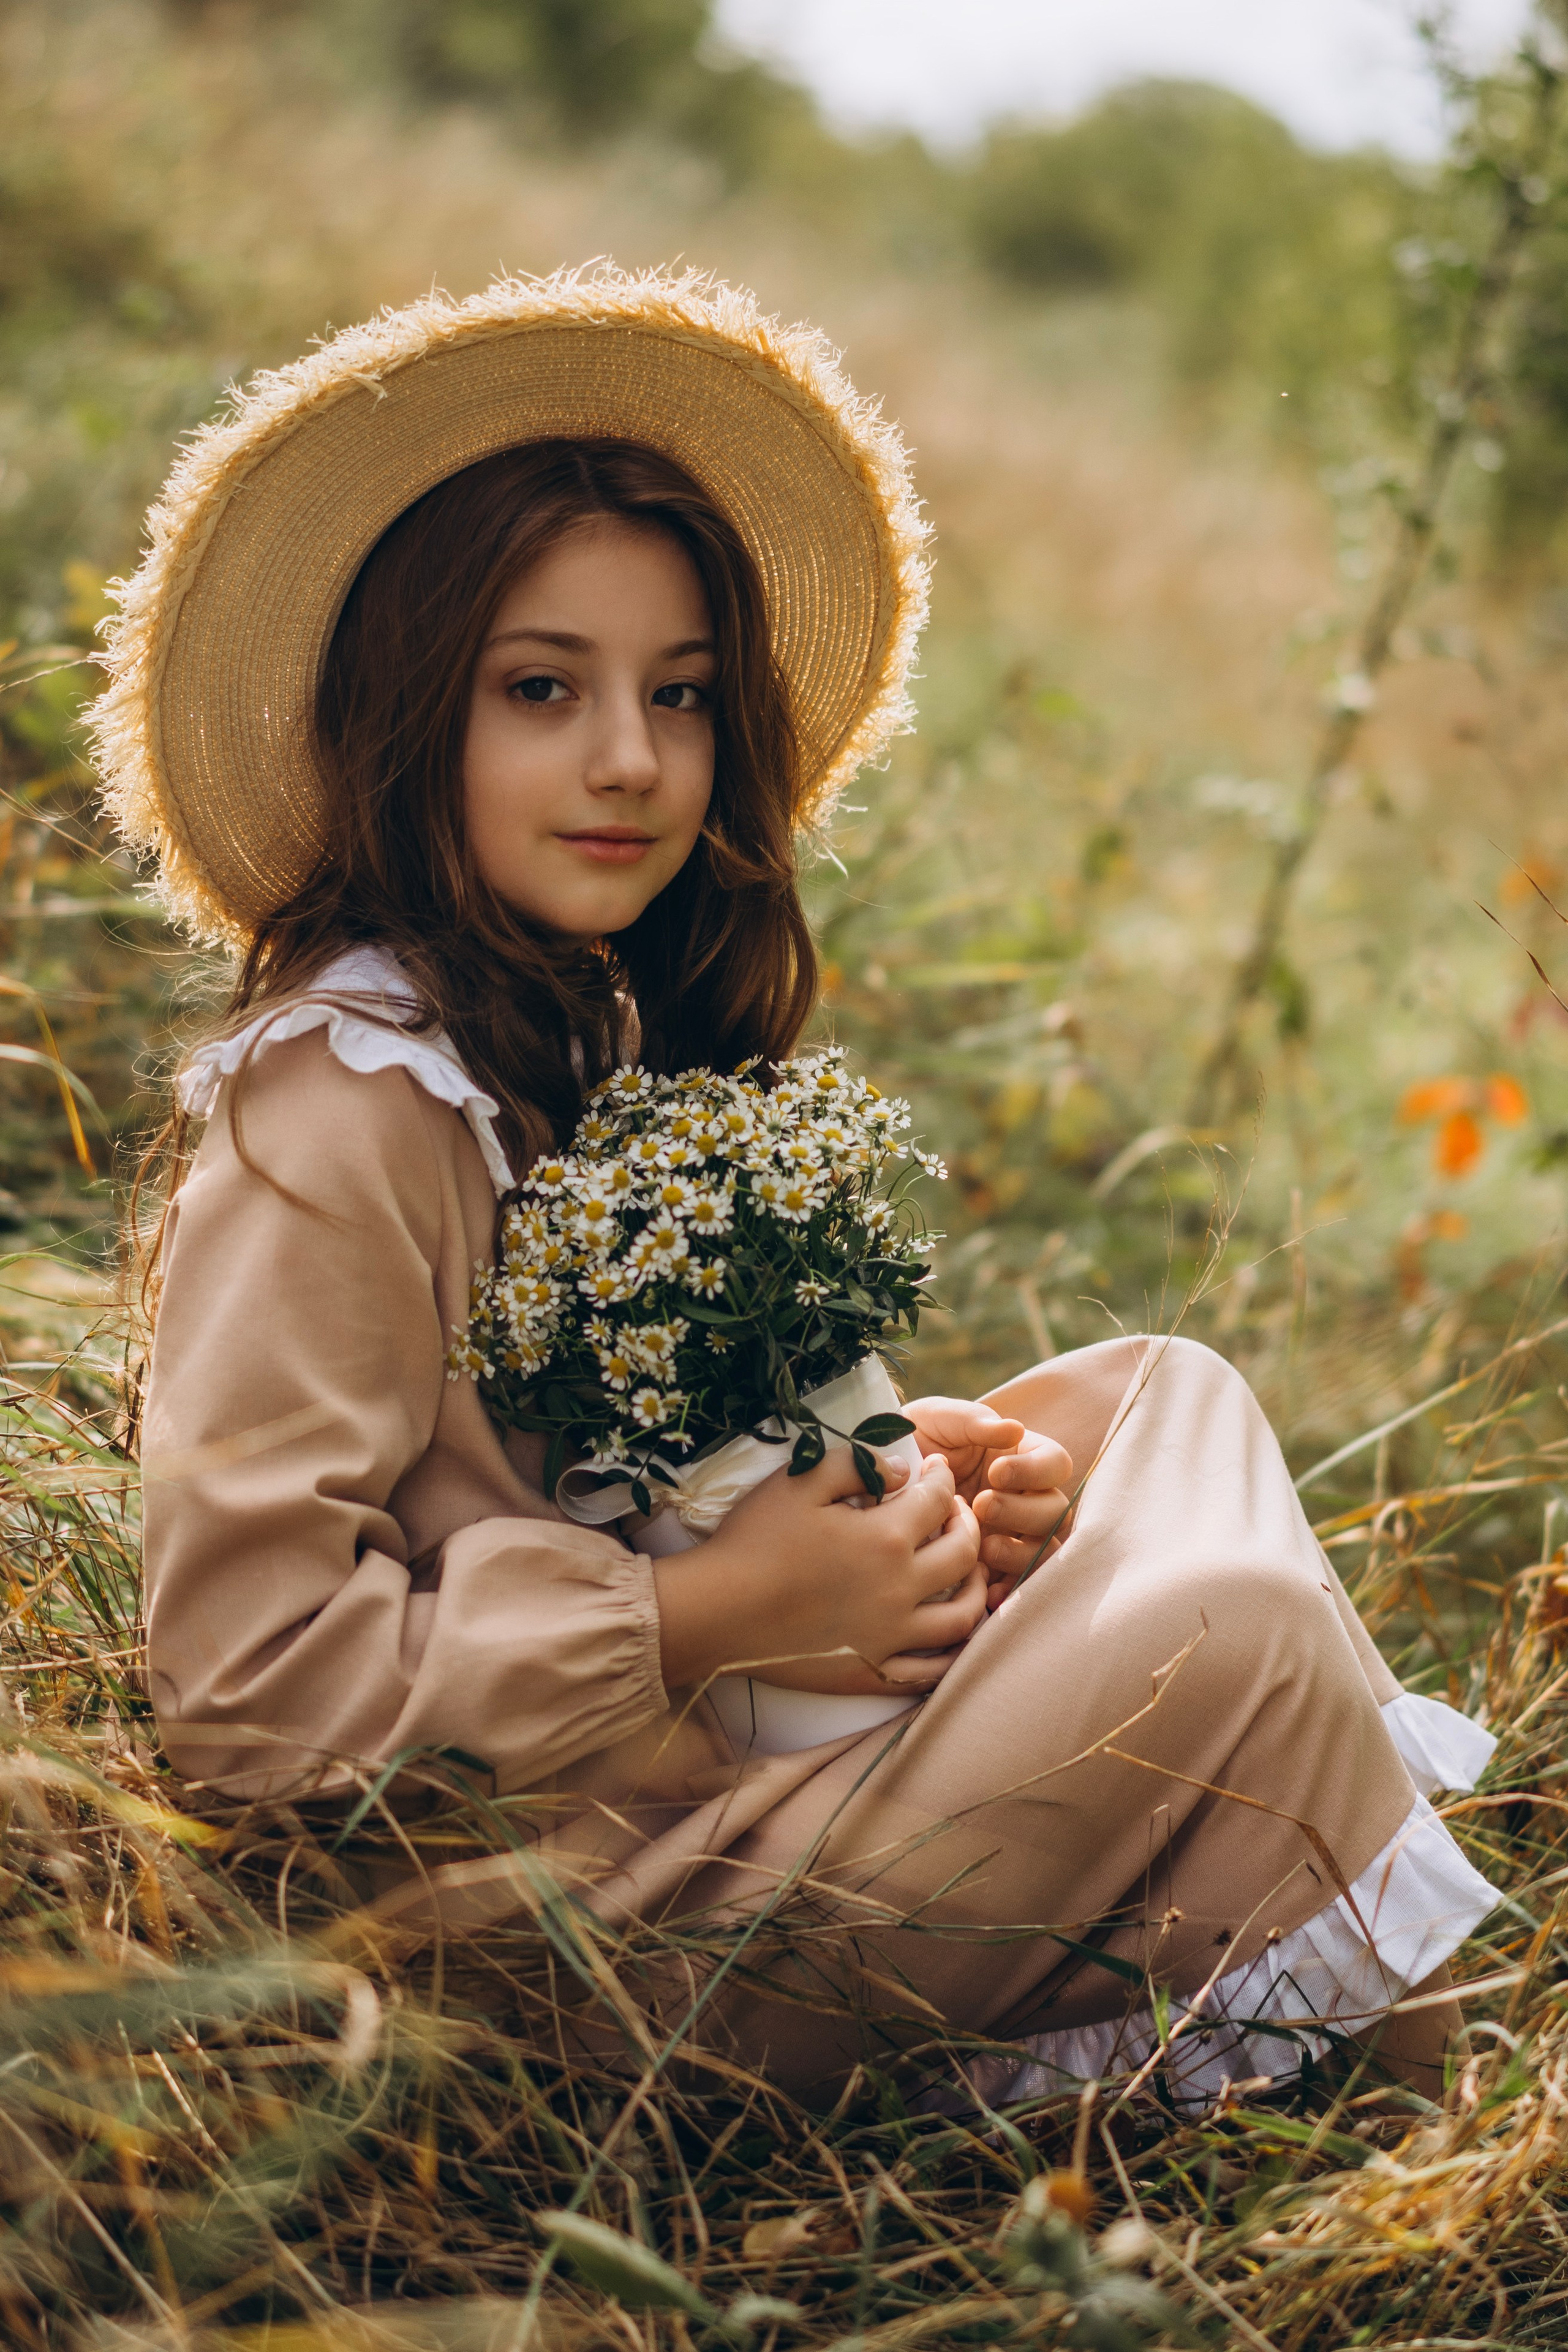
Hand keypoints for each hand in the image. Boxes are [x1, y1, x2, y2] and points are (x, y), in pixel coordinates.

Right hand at [652, 1446, 984, 1698]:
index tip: (935, 1468)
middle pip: (963, 1555)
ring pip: (961, 1616)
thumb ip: (855, 1465)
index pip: (935, 1499)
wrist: (718, 1610)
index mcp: (885, 1538)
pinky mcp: (872, 1669)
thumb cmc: (754, 1541)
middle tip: (954, 1511)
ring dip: (974, 1587)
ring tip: (967, 1571)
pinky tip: (950, 1637)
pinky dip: (951, 1654)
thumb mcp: (799, 1482)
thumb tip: (902, 1469)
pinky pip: (931, 1670)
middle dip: (967, 1524)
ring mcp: (890, 1635)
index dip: (941, 1477)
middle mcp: (900, 1588)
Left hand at [903, 1395, 1072, 1608]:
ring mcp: (1012, 1535)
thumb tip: (1014, 1429)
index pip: (1055, 1463)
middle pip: (1055, 1511)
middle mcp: (1024, 1497)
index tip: (996, 1472)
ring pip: (1045, 1550)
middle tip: (982, 1506)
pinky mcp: (994, 1567)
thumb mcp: (935, 1420)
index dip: (1035, 1471)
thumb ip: (971, 1421)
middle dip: (1022, 1512)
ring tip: (984, 1548)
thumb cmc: (914, 1441)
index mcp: (1019, 1457)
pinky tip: (986, 1592)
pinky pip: (1018, 1584)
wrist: (875, 1484)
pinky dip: (1009, 1590)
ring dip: (1020, 1552)